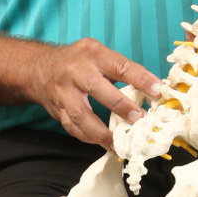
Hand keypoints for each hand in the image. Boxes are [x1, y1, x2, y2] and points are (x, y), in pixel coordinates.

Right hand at [31, 38, 165, 147]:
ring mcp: (63, 91)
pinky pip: (72, 127)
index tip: (157, 91)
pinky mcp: (56, 109)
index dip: (140, 78)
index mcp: (92, 53)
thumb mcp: (97, 54)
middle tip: (138, 118)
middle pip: (96, 88)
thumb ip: (119, 69)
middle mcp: (75, 71)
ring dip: (101, 132)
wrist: (39, 68)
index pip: (119, 65)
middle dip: (119, 106)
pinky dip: (88, 137)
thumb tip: (150, 89)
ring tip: (120, 143)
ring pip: (81, 114)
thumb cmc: (78, 61)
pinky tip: (102, 142)